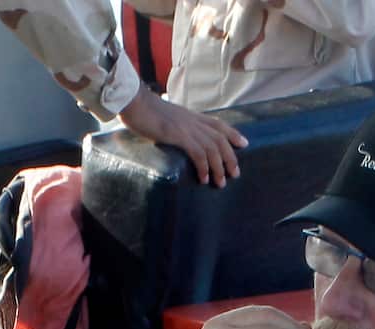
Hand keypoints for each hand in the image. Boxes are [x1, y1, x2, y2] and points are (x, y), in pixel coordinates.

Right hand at [119, 87, 248, 187]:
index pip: (218, 124)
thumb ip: (175, 125)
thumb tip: (175, 134)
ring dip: (219, 168)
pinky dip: (204, 167)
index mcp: (191, 116)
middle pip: (220, 139)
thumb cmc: (143, 109)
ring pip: (212, 148)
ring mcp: (186, 127)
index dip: (233, 134)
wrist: (131, 100)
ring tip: (221, 183)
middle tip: (235, 174)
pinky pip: (198, 153)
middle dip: (230, 158)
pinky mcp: (177, 134)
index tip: (243, 144)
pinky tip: (204, 178)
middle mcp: (193, 121)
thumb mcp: (166, 116)